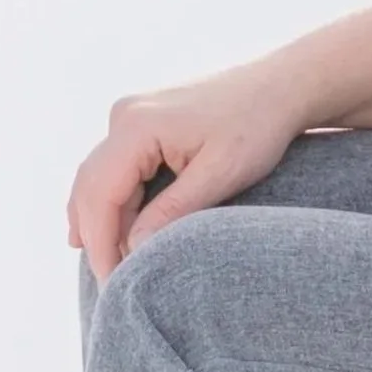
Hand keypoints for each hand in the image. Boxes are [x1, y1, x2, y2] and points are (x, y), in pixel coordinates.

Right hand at [65, 59, 312, 284]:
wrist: (280, 85)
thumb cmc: (257, 126)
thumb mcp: (220, 174)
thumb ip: (173, 211)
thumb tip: (131, 249)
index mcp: (137, 126)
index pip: (100, 195)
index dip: (101, 245)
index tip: (111, 285)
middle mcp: (124, 116)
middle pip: (90, 187)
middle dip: (96, 238)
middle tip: (110, 286)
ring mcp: (130, 116)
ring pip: (98, 179)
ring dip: (100, 222)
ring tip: (109, 267)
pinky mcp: (141, 122)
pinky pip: (115, 168)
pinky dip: (114, 202)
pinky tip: (115, 232)